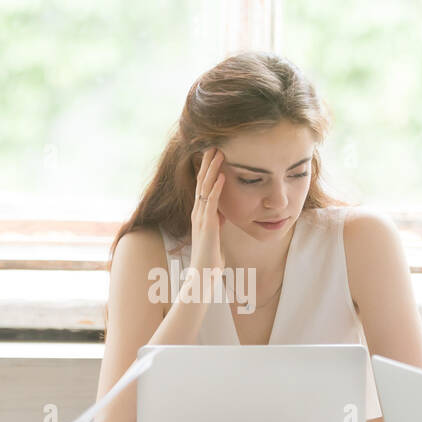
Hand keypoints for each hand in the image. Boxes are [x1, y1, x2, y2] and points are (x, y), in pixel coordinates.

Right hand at [190, 147, 225, 275]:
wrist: (203, 276)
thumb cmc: (210, 258)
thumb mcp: (216, 234)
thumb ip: (217, 221)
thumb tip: (223, 212)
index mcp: (201, 214)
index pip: (202, 186)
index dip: (207, 170)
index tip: (213, 155)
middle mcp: (198, 213)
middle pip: (201, 182)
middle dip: (207, 163)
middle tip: (214, 145)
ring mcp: (201, 218)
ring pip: (205, 188)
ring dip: (211, 170)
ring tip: (218, 153)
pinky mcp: (207, 225)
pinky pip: (211, 203)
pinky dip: (217, 188)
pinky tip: (222, 176)